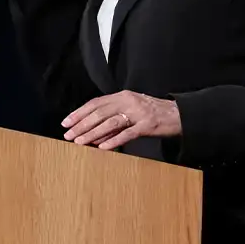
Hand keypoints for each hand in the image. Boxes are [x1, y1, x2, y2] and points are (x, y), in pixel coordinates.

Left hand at [61, 90, 180, 151]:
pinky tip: (102, 147)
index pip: (95, 103)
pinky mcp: (148, 125)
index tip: (66, 123)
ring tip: (80, 142)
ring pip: (110, 122)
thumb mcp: (131, 109)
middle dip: (81, 124)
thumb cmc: (152, 113)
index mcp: (122, 96)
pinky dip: (113, 140)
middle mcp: (128, 101)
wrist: (179, 115)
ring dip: (92, 133)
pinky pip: (127, 133)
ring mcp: (138, 113)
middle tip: (68, 135)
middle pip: (99, 112)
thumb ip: (113, 116)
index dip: (79, 113)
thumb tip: (91, 130)